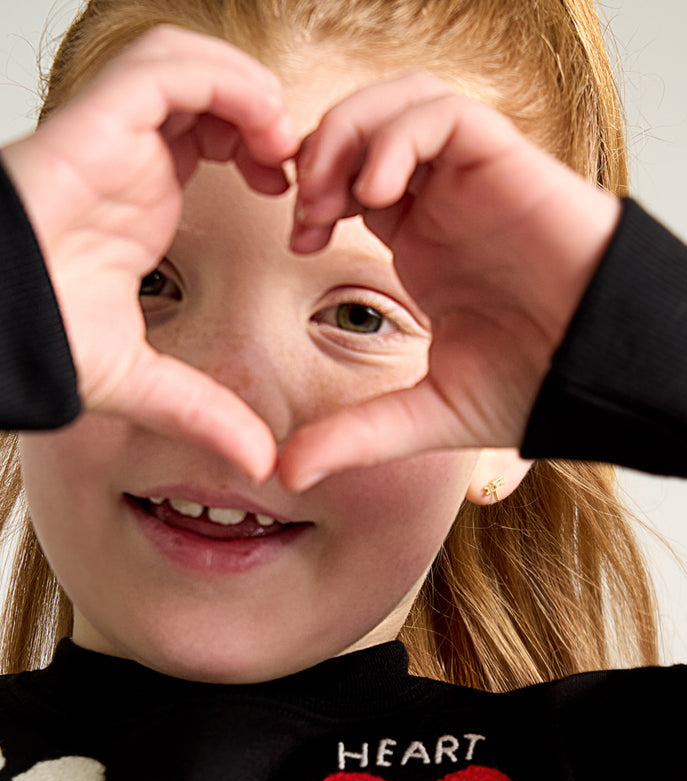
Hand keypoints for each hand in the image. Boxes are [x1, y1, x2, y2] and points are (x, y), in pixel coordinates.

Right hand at [1, 26, 296, 480]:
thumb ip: (207, 414)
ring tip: (279, 146)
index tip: (296, 200)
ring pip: (187, 62)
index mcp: (143, 195)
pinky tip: (255, 133)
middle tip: (296, 169)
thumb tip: (262, 462)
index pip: (208, 132)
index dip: (261, 150)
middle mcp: (131, 157)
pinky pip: (164, 70)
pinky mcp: (94, 125)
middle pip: (206, 86)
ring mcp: (111, 136)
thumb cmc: (40, 342)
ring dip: (248, 91)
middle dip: (262, 113)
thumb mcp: (145, 383)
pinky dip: (222, 84)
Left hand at [279, 74, 620, 490]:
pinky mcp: (508, 165)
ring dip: (351, 132)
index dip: (313, 194)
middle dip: (320, 152)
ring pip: (401, 103)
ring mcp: (475, 181)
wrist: (605, 376)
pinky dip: (400, 134)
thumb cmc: (539, 387)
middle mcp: (446, 203)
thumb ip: (359, 434)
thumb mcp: (429, 414)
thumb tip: (288, 472)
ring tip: (337, 193)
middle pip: (367, 127)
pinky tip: (380, 189)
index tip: (299, 238)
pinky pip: (444, 114)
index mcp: (424, 245)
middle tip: (306, 205)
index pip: (352, 181)